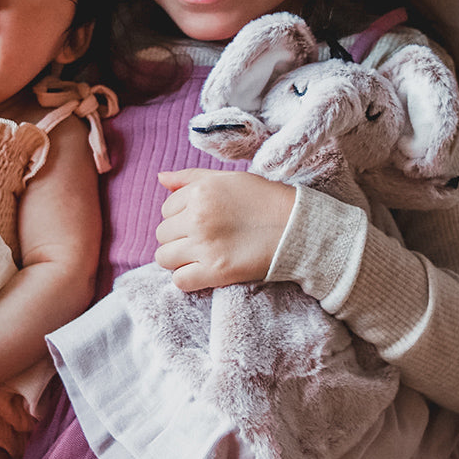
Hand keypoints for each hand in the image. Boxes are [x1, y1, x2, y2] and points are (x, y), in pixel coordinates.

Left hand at [154, 168, 294, 291]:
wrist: (298, 228)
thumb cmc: (263, 199)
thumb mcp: (227, 178)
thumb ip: (189, 177)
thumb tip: (160, 178)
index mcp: (200, 192)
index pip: (166, 209)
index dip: (181, 215)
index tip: (200, 220)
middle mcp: (198, 218)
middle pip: (162, 234)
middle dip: (178, 236)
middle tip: (201, 238)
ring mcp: (205, 246)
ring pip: (164, 258)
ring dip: (177, 258)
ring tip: (198, 255)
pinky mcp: (216, 272)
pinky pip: (179, 281)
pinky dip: (186, 278)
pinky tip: (202, 271)